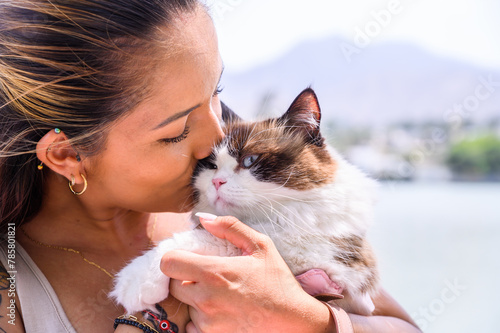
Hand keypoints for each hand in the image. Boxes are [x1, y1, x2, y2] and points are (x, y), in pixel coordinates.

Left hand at [160, 215, 333, 332]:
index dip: (176, 258)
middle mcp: (206, 299)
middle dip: (185, 279)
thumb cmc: (277, 282)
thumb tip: (202, 219)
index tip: (188, 259)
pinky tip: (222, 312)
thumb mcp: (260, 246)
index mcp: (214, 273)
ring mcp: (207, 322)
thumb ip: (230, 227)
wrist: (293, 322)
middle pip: (172, 286)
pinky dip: (202, 319)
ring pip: (185, 306)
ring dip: (196, 300)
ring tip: (220, 296)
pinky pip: (192, 326)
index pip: (168, 263)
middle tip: (206, 278)